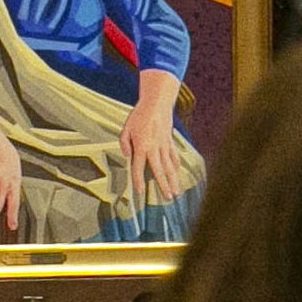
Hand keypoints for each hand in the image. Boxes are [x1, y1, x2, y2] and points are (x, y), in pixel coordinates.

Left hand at [119, 73, 186, 205]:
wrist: (157, 103)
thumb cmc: (139, 115)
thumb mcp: (126, 128)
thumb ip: (124, 143)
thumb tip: (128, 156)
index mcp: (141, 146)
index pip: (138, 168)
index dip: (138, 181)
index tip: (140, 192)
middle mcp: (154, 148)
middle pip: (159, 171)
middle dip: (164, 185)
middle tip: (168, 197)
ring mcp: (164, 145)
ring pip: (169, 166)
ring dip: (173, 179)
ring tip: (176, 191)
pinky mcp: (170, 141)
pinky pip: (173, 156)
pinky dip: (176, 165)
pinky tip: (177, 172)